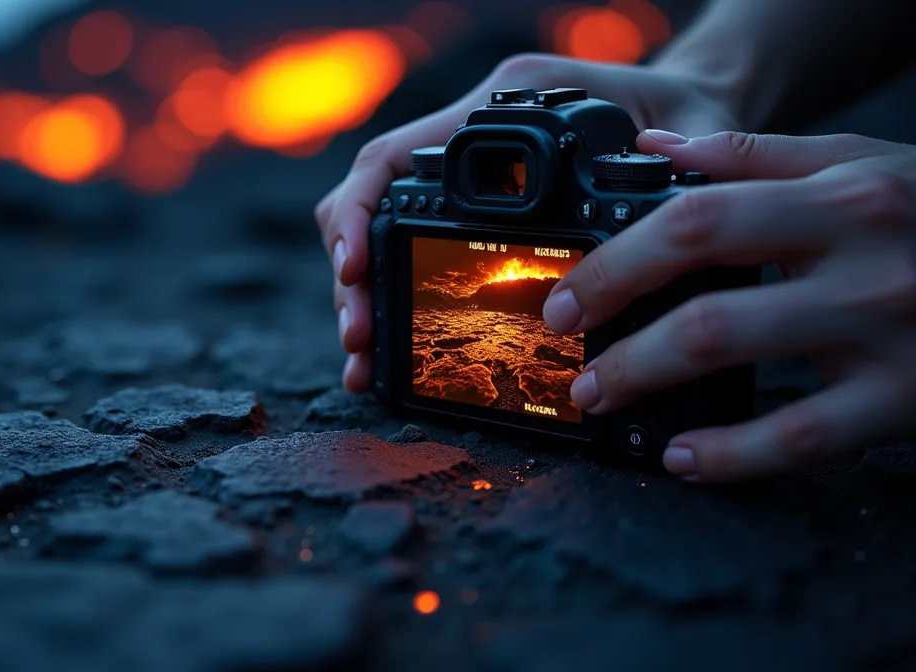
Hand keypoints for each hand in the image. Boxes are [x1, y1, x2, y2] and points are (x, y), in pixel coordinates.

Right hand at [315, 53, 741, 392]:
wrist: (691, 98)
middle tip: (359, 337)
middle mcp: (469, 131)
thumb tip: (643, 201)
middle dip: (351, 273)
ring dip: (361, 293)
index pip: (398, 155)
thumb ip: (676, 163)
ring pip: (376, 225)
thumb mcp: (694, 133)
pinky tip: (386, 348)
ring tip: (363, 358)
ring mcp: (462, 170)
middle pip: (368, 197)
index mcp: (503, 104)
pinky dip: (387, 293)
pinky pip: (407, 241)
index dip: (360, 212)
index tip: (354, 268)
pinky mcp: (470, 203)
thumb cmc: (688, 107)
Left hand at [544, 129, 915, 481]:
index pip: (695, 221)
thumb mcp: (863, 166)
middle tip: (568, 353)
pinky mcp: (903, 401)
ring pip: (737, 363)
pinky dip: (729, 456)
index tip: (570, 293)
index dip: (616, 263)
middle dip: (615, 332)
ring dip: (647, 384)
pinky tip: (682, 458)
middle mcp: (861, 264)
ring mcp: (883, 336)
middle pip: (703, 300)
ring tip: (601, 398)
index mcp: (840, 199)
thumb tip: (654, 150)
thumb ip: (756, 158)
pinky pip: (800, 440)